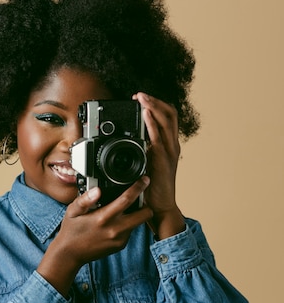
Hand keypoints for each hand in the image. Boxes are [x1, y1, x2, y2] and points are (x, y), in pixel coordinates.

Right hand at [37, 177, 152, 295]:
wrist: (70, 255)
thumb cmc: (71, 231)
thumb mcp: (72, 211)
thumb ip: (84, 199)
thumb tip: (97, 190)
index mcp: (103, 218)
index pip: (127, 200)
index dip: (138, 188)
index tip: (144, 180)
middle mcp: (115, 229)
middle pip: (145, 214)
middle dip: (145, 204)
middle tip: (139, 198)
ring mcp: (119, 239)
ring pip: (139, 223)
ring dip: (135, 215)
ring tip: (123, 210)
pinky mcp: (120, 245)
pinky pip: (130, 231)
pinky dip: (127, 225)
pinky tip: (115, 223)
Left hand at [133, 93, 184, 238]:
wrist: (160, 207)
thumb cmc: (152, 188)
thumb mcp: (147, 164)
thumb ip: (142, 151)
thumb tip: (131, 140)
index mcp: (168, 145)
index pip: (167, 117)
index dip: (157, 105)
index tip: (142, 99)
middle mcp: (172, 145)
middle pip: (170, 114)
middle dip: (155, 101)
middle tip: (139, 95)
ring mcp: (169, 151)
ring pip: (167, 120)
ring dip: (153, 106)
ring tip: (142, 98)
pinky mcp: (163, 160)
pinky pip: (159, 137)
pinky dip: (153, 123)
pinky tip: (146, 115)